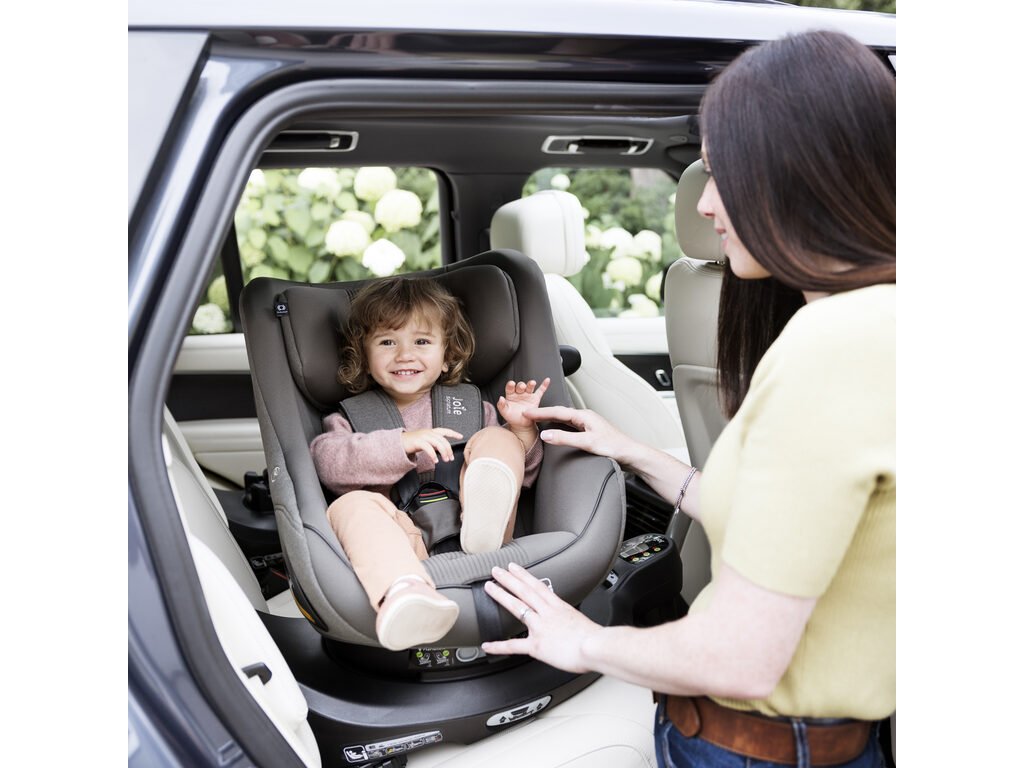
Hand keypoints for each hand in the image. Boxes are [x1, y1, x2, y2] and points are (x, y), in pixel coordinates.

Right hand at [400, 427, 461, 462]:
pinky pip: (428, 448)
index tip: (461, 436)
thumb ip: (434, 443)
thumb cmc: (412, 443)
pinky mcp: (417, 442)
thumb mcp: (425, 441)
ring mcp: (423, 436)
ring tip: (445, 460)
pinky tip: (435, 460)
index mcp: (431, 431)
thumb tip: (443, 449)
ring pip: (437, 443)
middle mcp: (428, 432)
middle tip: (451, 458)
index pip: (445, 430)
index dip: (453, 433)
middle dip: (448, 449)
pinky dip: (433, 455)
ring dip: (443, 452)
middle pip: (443, 440)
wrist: (399, 443)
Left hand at [481, 563, 601, 673]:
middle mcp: (547, 613)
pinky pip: (513, 645)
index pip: (538, 586)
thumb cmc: (594, 639)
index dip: (524, 575)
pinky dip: (498, 646)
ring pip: (517, 607)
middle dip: (509, 579)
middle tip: (496, 570)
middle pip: (524, 591)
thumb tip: (569, 627)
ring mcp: (540, 627)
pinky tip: (487, 645)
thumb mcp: (581, 621)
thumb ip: (570, 622)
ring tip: (489, 587)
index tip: (514, 567)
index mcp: (559, 607)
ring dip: (501, 595)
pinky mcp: (537, 645)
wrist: (596, 647)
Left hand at [497, 378, 550, 432]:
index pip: (510, 387)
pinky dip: (544, 385)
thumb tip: (500, 398)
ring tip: (532, 383)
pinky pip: (540, 391)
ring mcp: (528, 395)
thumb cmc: (512, 417)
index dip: (510, 385)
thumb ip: (501, 405)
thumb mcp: (504, 412)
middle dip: (521, 385)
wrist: (521, 424)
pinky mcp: (535, 399)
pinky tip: (547, 380)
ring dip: (530, 384)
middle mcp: (519, 393)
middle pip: (520, 386)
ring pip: (529, 387)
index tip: (511, 384)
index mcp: (511, 395)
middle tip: (522, 386)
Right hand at [521, 405, 634, 462]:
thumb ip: (565, 438)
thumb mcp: (587, 442)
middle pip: (559, 413)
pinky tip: (555, 429)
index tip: (526, 413)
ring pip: (563, 418)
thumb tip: (546, 435)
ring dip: (549, 418)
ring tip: (536, 419)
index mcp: (584, 415)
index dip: (540, 412)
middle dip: (542, 413)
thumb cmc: (614, 447)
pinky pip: (568, 425)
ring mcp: (587, 424)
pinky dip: (558, 425)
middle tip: (526, 414)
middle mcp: (585, 417)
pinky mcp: (589, 432)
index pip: (557, 412)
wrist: (630, 453)